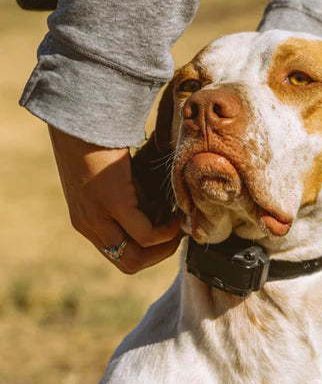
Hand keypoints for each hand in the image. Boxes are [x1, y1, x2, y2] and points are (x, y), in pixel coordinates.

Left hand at [49, 126, 181, 273]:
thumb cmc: (99, 145)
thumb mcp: (113, 183)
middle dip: (158, 256)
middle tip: (176, 236)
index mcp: (87, 221)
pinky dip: (165, 231)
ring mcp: (98, 217)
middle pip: (128, 264)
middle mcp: (89, 225)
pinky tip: (173, 216)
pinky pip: (146, 234)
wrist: (82, 119)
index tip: (165, 236)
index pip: (119, 255)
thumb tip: (158, 212)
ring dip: (163, 248)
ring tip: (177, 227)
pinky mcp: (112, 204)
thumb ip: (130, 201)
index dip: (147, 252)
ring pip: (135, 258)